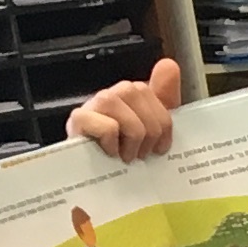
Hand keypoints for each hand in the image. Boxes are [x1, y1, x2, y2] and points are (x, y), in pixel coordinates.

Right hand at [67, 57, 181, 161]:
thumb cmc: (127, 156)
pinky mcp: (77, 122)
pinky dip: (113, 143)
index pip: (151, 90)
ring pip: (117, 104)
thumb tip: (169, 64)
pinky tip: (110, 154)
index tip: (160, 146)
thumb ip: (166, 98)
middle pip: (136, 91)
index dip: (163, 121)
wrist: (98, 183)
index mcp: (129, 98)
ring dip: (132, 137)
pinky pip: (106, 125)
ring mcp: (91, 107)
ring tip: (128, 155)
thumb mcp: (154, 129)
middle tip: (143, 153)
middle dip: (149, 129)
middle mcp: (109, 96)